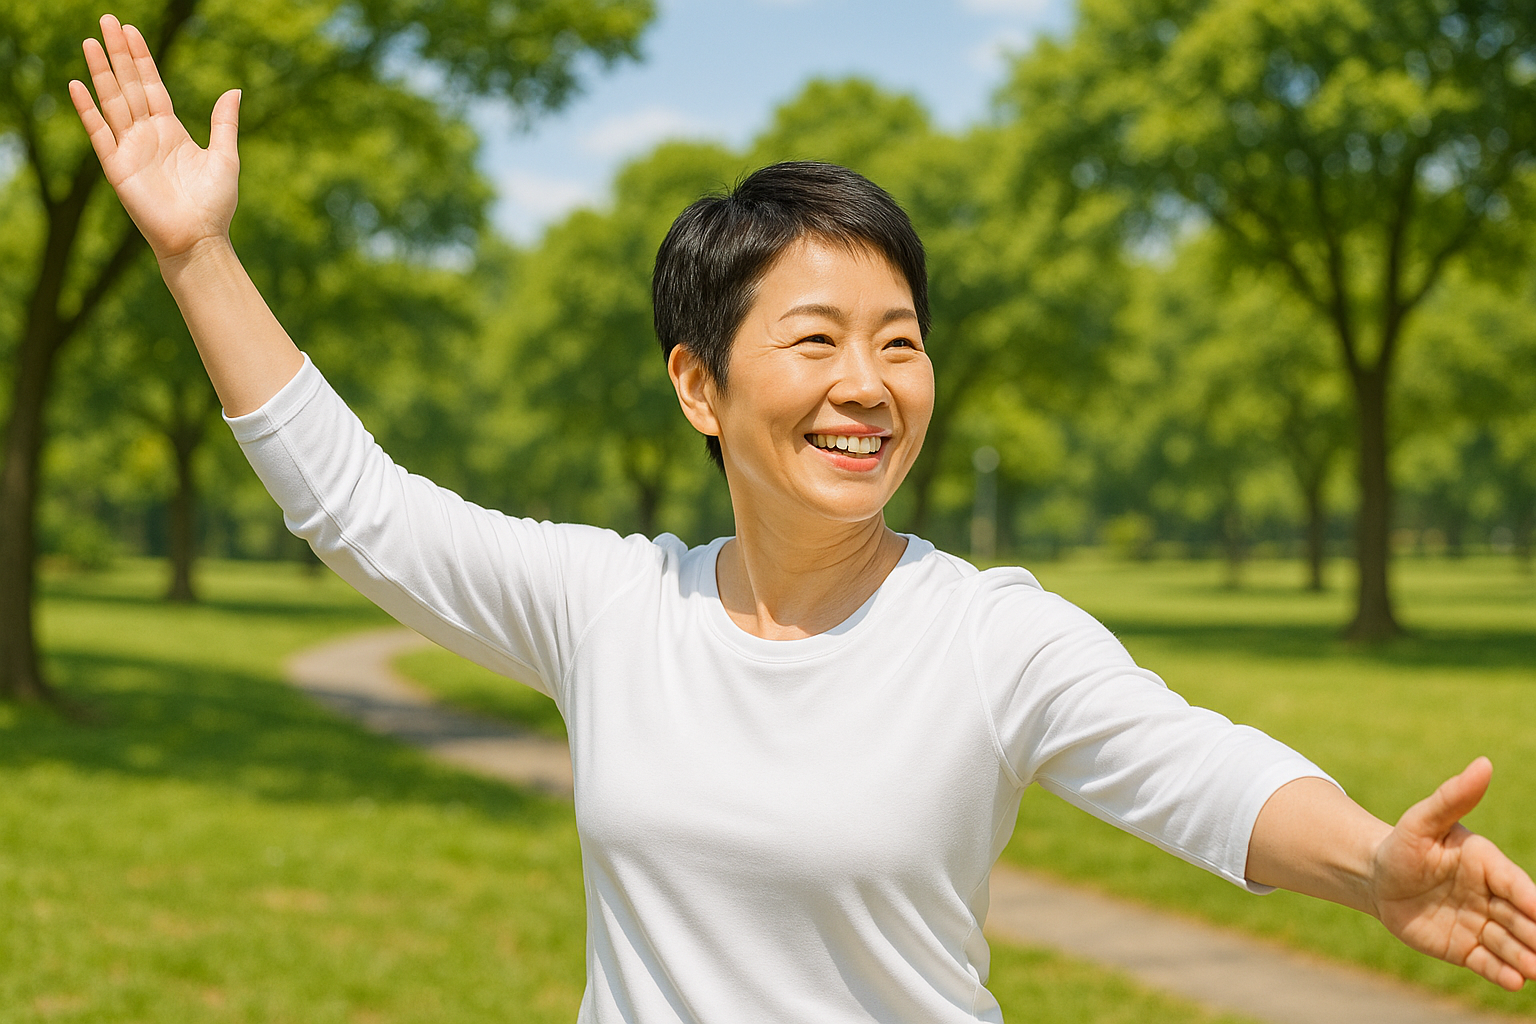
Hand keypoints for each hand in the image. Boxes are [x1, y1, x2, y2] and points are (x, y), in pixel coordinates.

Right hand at [69, 14, 239, 262]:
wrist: (199, 238)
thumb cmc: (215, 204)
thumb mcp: (225, 157)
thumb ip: (224, 123)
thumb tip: (234, 90)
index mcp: (171, 130)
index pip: (152, 85)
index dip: (141, 58)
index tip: (131, 30)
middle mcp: (147, 135)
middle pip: (128, 86)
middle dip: (118, 54)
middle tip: (107, 21)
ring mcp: (130, 149)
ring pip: (112, 101)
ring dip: (101, 72)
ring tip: (90, 42)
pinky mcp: (117, 167)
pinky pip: (99, 133)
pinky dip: (88, 110)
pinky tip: (77, 85)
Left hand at [1372, 757, 1535, 990]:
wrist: (1377, 878)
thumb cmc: (1403, 844)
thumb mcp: (1421, 820)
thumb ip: (1452, 796)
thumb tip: (1483, 764)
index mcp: (1488, 865)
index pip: (1516, 884)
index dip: (1529, 898)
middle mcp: (1492, 898)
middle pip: (1521, 919)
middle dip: (1535, 934)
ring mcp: (1481, 925)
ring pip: (1509, 944)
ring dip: (1523, 958)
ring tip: (1532, 969)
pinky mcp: (1465, 948)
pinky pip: (1487, 962)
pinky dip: (1501, 973)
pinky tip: (1512, 982)